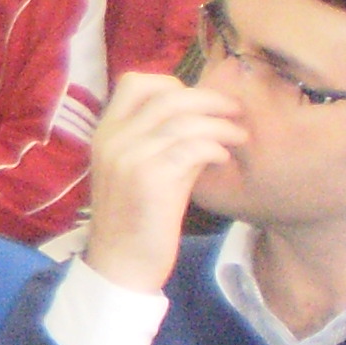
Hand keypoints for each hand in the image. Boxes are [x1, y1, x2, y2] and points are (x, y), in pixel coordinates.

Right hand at [79, 73, 247, 296]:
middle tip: (235, 111)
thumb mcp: (137, 170)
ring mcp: (129, 157)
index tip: (199, 104)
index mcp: (105, 133)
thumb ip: (158, 141)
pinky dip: (214, 147)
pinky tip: (223, 159)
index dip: (173, 84)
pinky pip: (192, 148)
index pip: (136, 83)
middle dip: (210, 99)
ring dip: (221, 125)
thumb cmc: (135, 217)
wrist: (120, 261)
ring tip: (239, 136)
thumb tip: (203, 119)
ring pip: (184, 120)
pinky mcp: (151, 179)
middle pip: (168, 96)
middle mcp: (113, 139)